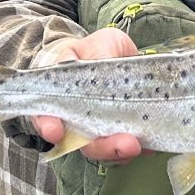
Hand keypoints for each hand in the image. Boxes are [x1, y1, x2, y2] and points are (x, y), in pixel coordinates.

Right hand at [31, 28, 143, 162]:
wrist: (116, 58)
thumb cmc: (95, 51)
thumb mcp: (96, 44)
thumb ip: (92, 53)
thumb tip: (91, 63)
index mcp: (59, 100)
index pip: (45, 117)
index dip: (47, 126)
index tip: (55, 131)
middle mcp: (77, 122)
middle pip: (83, 144)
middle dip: (102, 146)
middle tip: (122, 143)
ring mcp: (101, 131)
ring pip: (107, 150)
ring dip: (121, 151)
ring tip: (137, 145)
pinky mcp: (124, 134)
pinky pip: (130, 149)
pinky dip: (141, 147)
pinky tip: (149, 143)